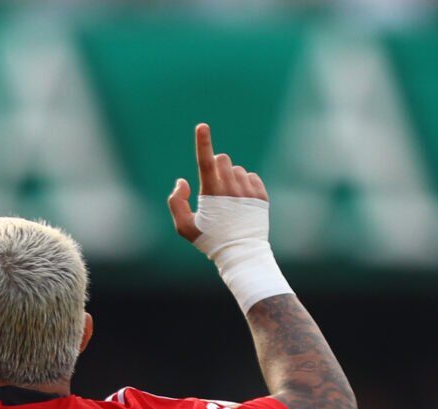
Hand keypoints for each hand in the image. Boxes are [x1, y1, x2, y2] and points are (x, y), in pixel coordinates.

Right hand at [166, 122, 269, 245]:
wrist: (241, 253)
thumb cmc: (210, 240)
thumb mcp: (185, 227)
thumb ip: (176, 202)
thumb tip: (183, 181)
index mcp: (211, 193)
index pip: (205, 161)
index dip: (202, 142)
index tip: (202, 126)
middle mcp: (231, 188)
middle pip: (222, 159)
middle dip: (216, 166)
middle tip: (215, 187)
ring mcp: (247, 190)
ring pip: (236, 169)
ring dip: (230, 178)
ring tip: (229, 201)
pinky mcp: (261, 195)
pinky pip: (251, 177)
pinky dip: (245, 184)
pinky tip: (241, 202)